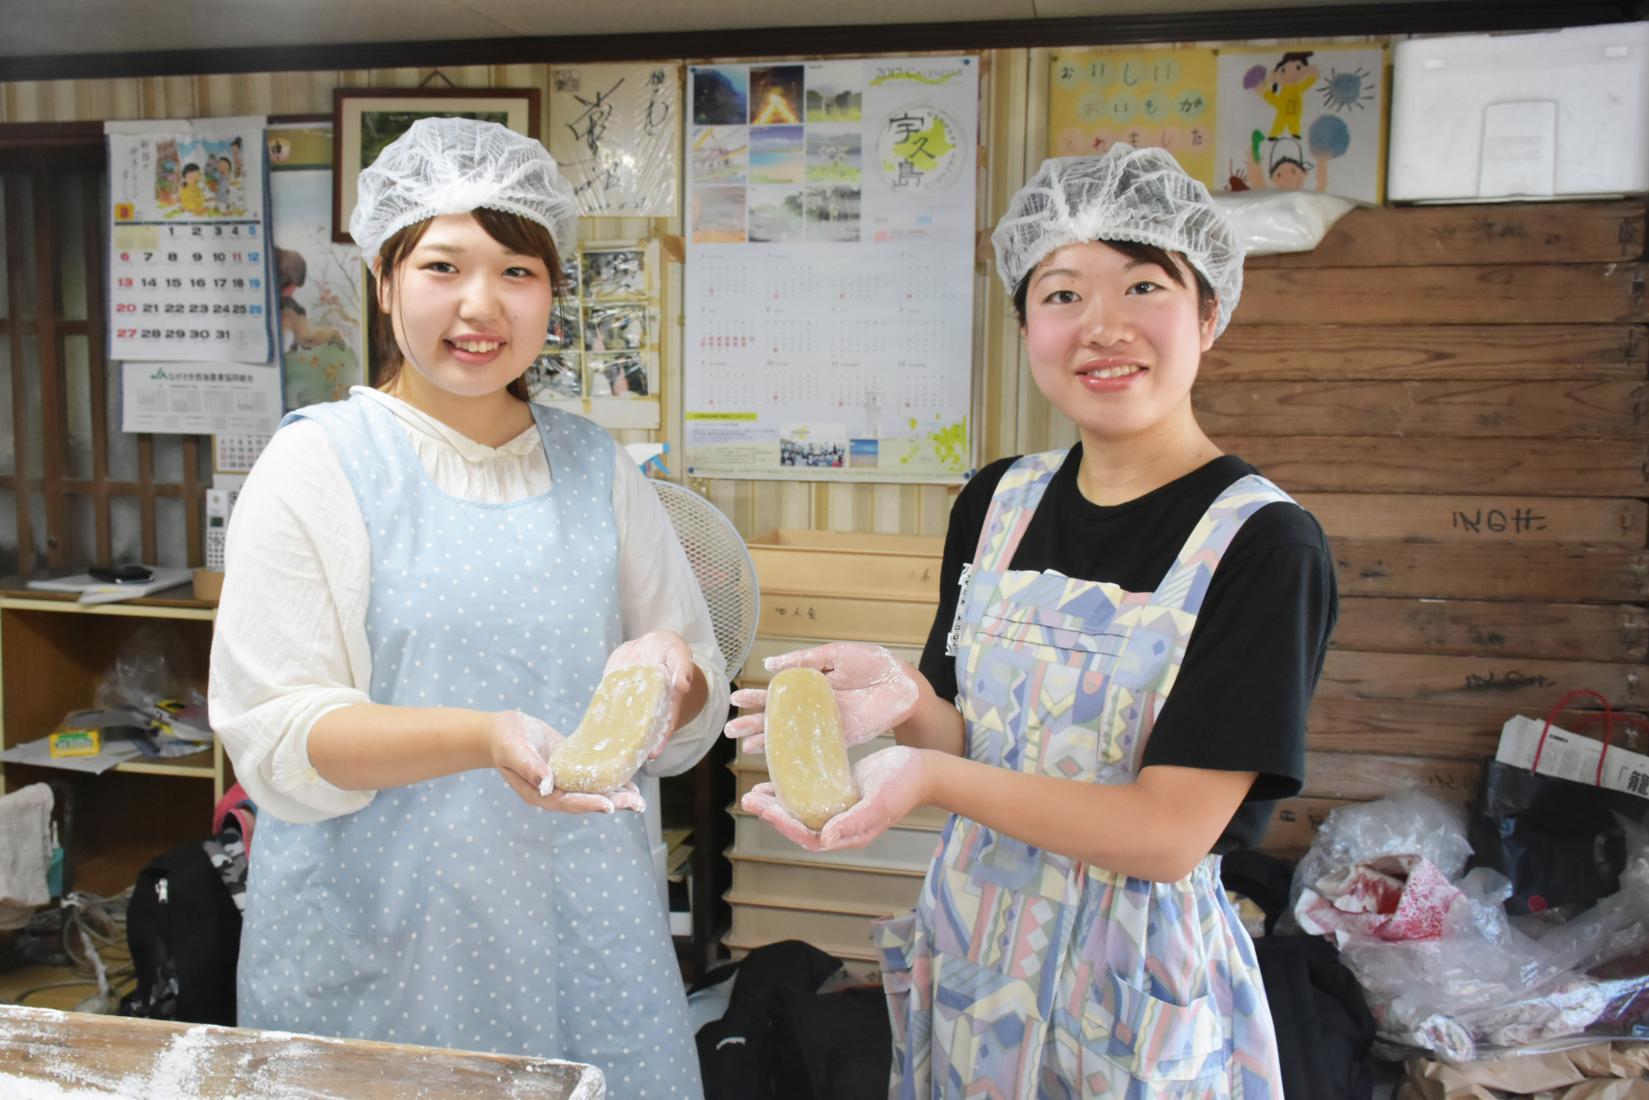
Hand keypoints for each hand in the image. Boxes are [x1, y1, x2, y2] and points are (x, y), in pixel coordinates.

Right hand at [490, 710, 644, 813]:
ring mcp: (564, 781)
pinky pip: (592, 777)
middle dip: (611, 803)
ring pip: (592, 792)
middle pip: (585, 801)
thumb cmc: (505, 740)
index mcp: (538, 794)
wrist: (504, 731)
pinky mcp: (571, 768)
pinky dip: (610, 780)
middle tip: (636, 804)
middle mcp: (554, 792)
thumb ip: (529, 766)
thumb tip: (547, 784)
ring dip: (615, 796)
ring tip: (639, 800)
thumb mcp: (513, 750)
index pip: (566, 802)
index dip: (587, 804)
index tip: (608, 806)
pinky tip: (628, 781)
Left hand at [605, 629, 695, 756]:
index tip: (654, 753)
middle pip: (646, 729)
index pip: (666, 722)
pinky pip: (610, 711)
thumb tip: (682, 686)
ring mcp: (631, 703)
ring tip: (613, 757)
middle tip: (628, 761)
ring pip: (627, 724)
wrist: (644, 644)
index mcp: (668, 699)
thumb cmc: (666, 647)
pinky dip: (605, 723)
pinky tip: (597, 736)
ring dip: (621, 739)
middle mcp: (650, 706)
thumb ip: (682, 665)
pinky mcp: (615, 696)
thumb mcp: (676, 650)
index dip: (661, 738)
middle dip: (639, 745)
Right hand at [724, 642, 921, 752]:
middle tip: (730, 730)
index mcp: (811, 684)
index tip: (735, 699)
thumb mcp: (836, 654)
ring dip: (767, 740)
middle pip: (777, 717)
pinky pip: (812, 748)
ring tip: (743, 746)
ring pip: (790, 734)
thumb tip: (769, 665)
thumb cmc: (873, 664)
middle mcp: (814, 706)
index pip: (777, 692)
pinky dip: (795, 754)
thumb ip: (805, 660)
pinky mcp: (840, 738)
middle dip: (753, 723)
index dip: (756, 696)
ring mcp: (825, 724)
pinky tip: (777, 760)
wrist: (904, 685)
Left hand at [742, 746, 925, 850]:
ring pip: (802, 812)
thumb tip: (824, 839)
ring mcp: (840, 809)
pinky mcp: (839, 791)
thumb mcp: (880, 801)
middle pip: (800, 827)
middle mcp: (841, 825)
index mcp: (850, 834)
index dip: (786, 827)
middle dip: (774, 815)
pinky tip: (776, 779)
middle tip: (749, 800)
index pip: (810, 838)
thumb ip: (854, 822)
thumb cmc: (904, 784)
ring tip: (754, 794)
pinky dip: (791, 789)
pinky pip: (810, 795)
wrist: (922, 767)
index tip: (766, 810)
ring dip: (777, 805)